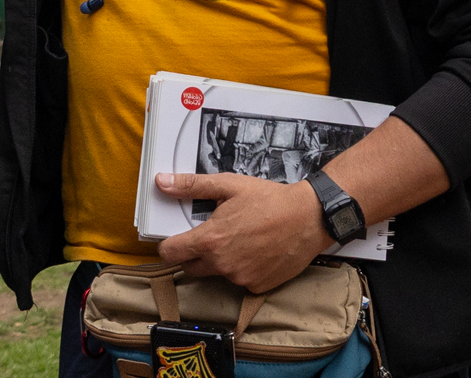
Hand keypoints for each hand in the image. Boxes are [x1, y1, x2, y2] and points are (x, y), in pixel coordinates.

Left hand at [152, 171, 326, 293]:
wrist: (308, 218)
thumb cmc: (269, 200)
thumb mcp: (228, 185)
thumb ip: (191, 186)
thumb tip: (162, 182)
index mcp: (210, 240)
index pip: (170, 254)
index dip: (168, 245)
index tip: (175, 239)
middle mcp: (222, 265)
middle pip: (190, 268)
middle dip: (194, 254)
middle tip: (212, 236)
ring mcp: (240, 279)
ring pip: (217, 274)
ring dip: (221, 262)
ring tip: (241, 239)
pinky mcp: (257, 287)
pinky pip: (240, 281)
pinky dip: (243, 269)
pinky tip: (256, 252)